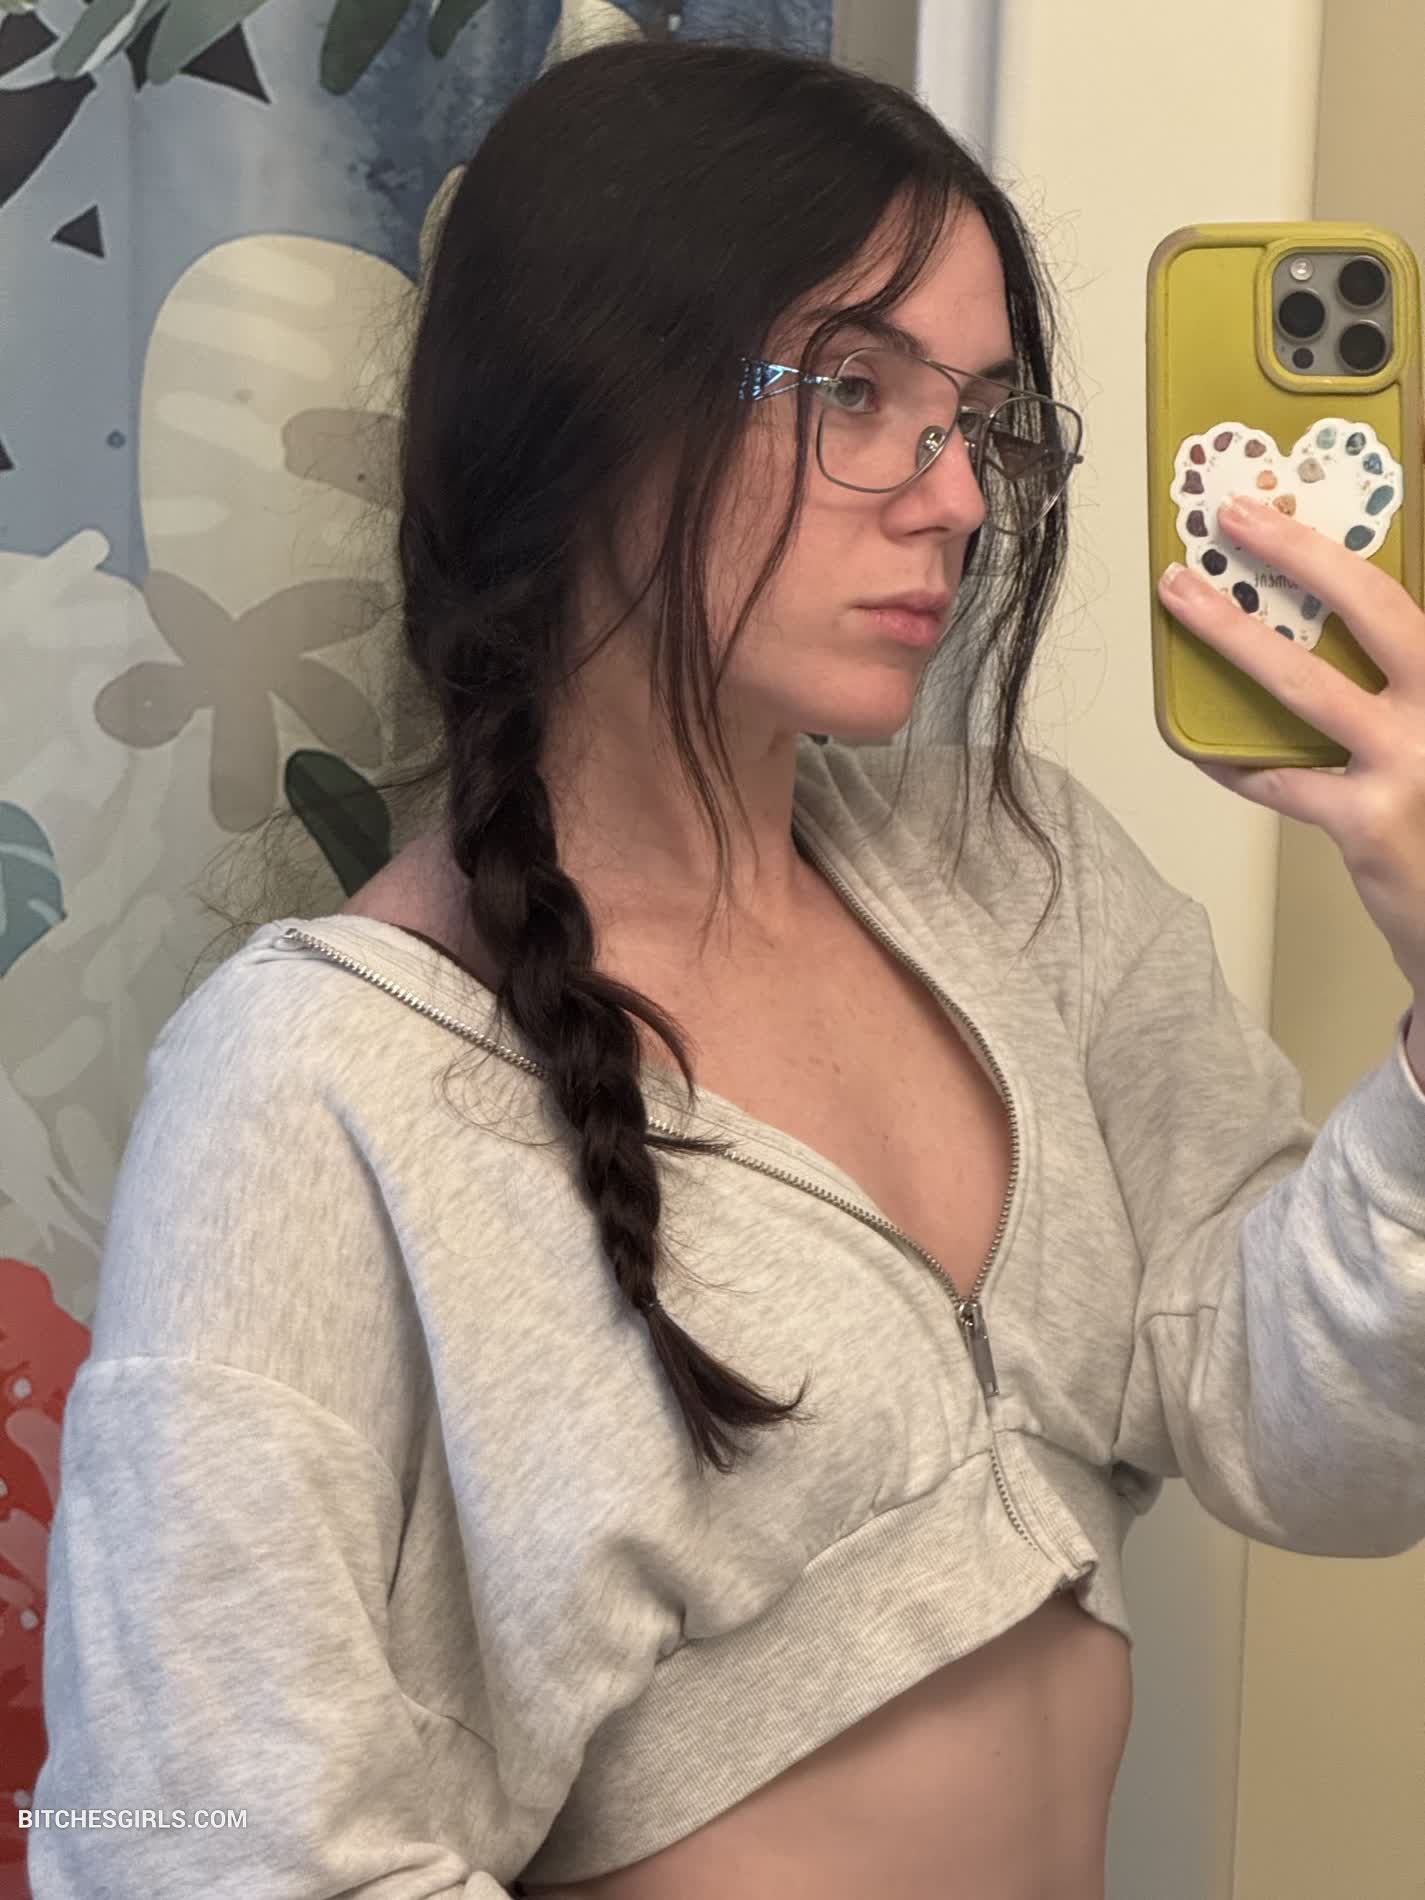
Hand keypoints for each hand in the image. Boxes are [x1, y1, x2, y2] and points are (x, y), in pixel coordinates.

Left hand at [1157, 492, 1424, 1006]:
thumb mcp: (1424, 724)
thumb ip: (1394, 679)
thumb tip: (1307, 617)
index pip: (1398, 593)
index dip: (1331, 546)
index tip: (1274, 508)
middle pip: (1373, 608)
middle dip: (1296, 554)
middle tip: (1232, 519)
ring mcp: (1411, 763)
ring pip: (1308, 686)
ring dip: (1235, 637)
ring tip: (1184, 600)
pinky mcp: (1369, 820)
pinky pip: (1279, 780)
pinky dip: (1234, 762)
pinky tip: (1202, 747)